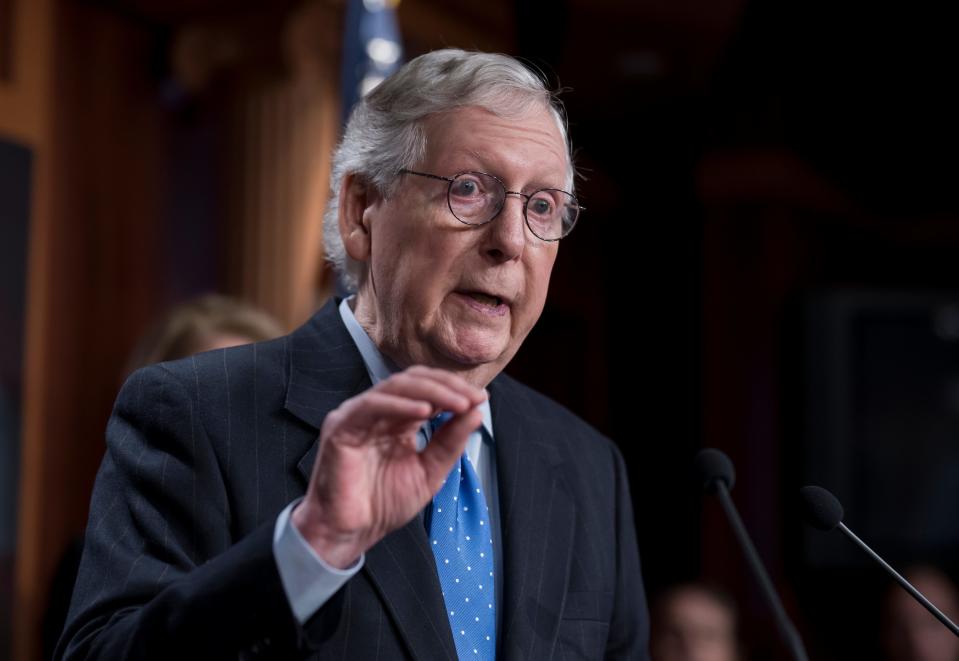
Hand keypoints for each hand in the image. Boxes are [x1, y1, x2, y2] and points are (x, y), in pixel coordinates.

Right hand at [291, 366, 486, 567]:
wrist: (349, 533)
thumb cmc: (383, 505)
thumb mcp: (430, 471)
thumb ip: (450, 442)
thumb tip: (476, 412)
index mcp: (398, 420)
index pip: (428, 389)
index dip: (455, 390)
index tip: (481, 399)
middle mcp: (379, 413)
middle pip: (414, 380)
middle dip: (447, 386)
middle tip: (472, 398)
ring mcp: (358, 416)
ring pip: (396, 386)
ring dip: (431, 391)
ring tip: (458, 403)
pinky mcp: (342, 426)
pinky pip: (372, 405)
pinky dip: (400, 404)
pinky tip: (425, 411)